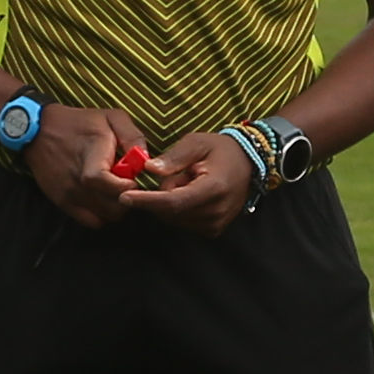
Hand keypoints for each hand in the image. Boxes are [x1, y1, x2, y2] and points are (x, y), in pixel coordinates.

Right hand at [21, 102, 148, 226]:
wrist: (37, 131)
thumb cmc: (78, 122)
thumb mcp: (111, 118)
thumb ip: (132, 137)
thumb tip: (147, 160)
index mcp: (91, 156)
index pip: (109, 184)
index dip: (127, 187)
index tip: (133, 179)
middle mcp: (78, 180)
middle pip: (112, 207)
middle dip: (128, 199)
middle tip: (128, 186)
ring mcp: (70, 194)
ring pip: (104, 217)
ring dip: (116, 208)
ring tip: (116, 192)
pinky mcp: (63, 202)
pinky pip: (90, 221)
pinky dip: (101, 215)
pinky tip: (103, 199)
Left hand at [114, 128, 259, 236]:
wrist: (249, 164)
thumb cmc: (220, 150)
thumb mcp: (197, 143)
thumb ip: (173, 157)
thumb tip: (149, 169)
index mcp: (214, 188)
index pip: (173, 202)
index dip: (147, 201)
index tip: (124, 197)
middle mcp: (215, 212)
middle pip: (170, 211)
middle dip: (160, 194)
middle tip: (178, 174)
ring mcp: (215, 224)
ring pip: (173, 218)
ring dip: (170, 201)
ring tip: (189, 182)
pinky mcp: (213, 230)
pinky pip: (182, 222)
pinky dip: (178, 209)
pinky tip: (191, 193)